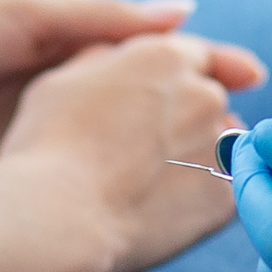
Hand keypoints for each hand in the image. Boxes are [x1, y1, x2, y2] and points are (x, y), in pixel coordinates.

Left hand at [0, 0, 266, 171]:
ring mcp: (46, 130)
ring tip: (219, 177)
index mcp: (71, 42)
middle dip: (201, 118)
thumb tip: (180, 13)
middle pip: (151, 104)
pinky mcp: (20, 166)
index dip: (207, 62)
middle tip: (252, 140)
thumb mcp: (27, 17)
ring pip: (123, 148)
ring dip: (167, 160)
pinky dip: (116, 190)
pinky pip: (78, 177)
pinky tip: (153, 206)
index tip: (255, 77)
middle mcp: (67, 87)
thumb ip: (99, 21)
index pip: (157, 51)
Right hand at [0, 35, 266, 271]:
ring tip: (151, 182)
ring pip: (221, 145)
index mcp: (166, 58)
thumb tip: (122, 60)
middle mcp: (204, 95)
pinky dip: (201, 196)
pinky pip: (222, 190)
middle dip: (187, 115)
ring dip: (198, 154)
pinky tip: (163, 208)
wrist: (59, 216)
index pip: (194, 55)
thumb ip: (105, 60)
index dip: (180, 75)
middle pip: (208, 99)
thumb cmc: (47, 145)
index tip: (178, 92)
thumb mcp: (63, 79)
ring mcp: (220, 148)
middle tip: (144, 148)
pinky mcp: (224, 199)